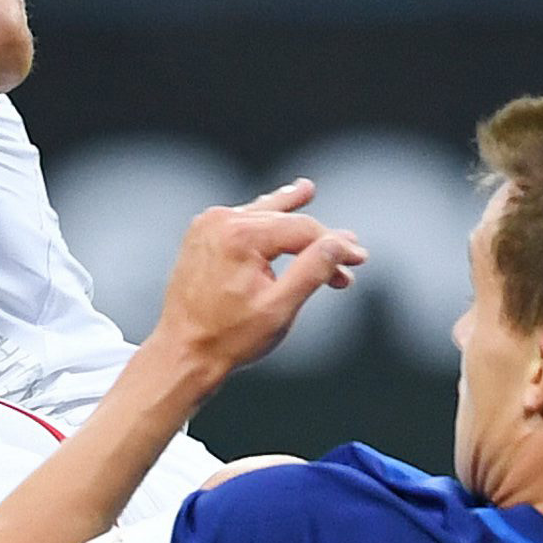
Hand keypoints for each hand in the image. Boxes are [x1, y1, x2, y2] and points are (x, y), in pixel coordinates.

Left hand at [149, 180, 367, 380]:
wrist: (182, 351)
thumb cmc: (228, 338)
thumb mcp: (279, 309)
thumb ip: (313, 271)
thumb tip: (340, 244)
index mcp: (240, 236)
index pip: (303, 229)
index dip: (336, 244)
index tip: (360, 259)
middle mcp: (221, 221)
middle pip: (285, 220)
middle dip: (319, 240)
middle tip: (349, 256)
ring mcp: (208, 225)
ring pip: (263, 214)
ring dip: (290, 215)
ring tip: (307, 190)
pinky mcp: (201, 235)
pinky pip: (242, 220)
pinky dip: (264, 220)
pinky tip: (276, 208)